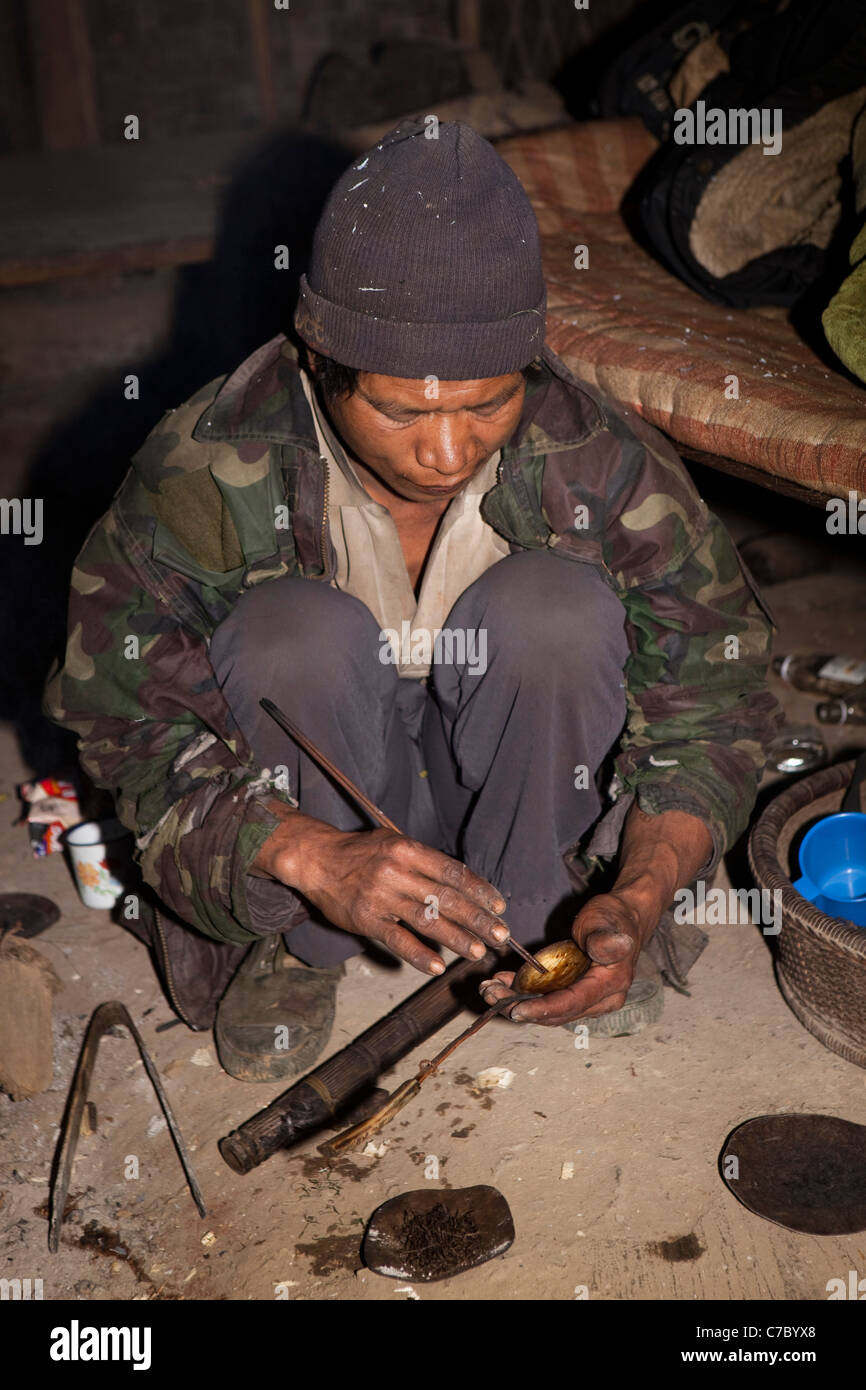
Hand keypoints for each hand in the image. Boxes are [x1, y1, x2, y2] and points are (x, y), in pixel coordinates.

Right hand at [253, 803, 509, 974]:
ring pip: (428, 921)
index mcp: (407, 849)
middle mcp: (396, 871)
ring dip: (457, 939)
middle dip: (478, 919)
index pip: (452, 872)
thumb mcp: (393, 842)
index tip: (498, 906)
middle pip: (447, 898)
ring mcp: (381, 897)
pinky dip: (419, 955)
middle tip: (501, 935)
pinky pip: (398, 940)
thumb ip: (425, 861)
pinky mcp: (366, 920)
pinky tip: (438, 966)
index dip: (479, 890)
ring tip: (479, 951)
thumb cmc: (360, 852)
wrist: (317, 860)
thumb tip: (462, 883)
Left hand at [479, 890, 646, 1025]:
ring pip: (548, 1010)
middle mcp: (600, 1000)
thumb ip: (604, 939)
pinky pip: (548, 999)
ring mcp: (587, 999)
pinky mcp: (575, 993)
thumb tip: (608, 948)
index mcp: (610, 986)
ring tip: (489, 989)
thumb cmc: (614, 917)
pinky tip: (503, 982)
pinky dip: (525, 994)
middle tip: (490, 994)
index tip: (516, 1010)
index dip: (542, 1009)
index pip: (571, 1003)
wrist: (623, 916)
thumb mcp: (607, 921)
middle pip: (556, 1013)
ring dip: (517, 1002)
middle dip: (520, 1007)